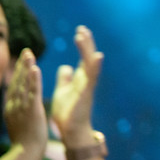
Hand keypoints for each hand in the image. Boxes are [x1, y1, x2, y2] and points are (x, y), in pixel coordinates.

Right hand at [4, 49, 47, 155]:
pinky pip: (33, 92)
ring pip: (24, 84)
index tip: (22, 59)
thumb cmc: (24, 140)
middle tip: (26, 50)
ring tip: (30, 53)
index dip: (18, 72)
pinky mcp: (32, 110)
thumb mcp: (17, 122)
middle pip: (17, 82)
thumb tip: (16, 103)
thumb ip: (16, 110)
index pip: (14, 86)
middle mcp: (14, 105)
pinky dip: (33, 80)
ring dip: (27, 67)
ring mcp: (22, 107)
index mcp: (11, 108)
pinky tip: (35, 68)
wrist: (25, 152)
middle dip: (21, 65)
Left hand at [50, 26, 104, 149]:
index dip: (83, 44)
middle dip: (86, 43)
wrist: (71, 130)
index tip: (80, 31)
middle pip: (88, 57)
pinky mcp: (86, 93)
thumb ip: (65, 79)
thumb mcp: (63, 91)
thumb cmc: (68, 112)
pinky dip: (94, 66)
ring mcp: (88, 85)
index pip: (83, 57)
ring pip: (90, 63)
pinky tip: (96, 56)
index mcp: (81, 78)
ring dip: (86, 49)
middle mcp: (86, 79)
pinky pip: (92, 77)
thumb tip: (65, 67)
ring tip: (82, 36)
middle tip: (81, 29)